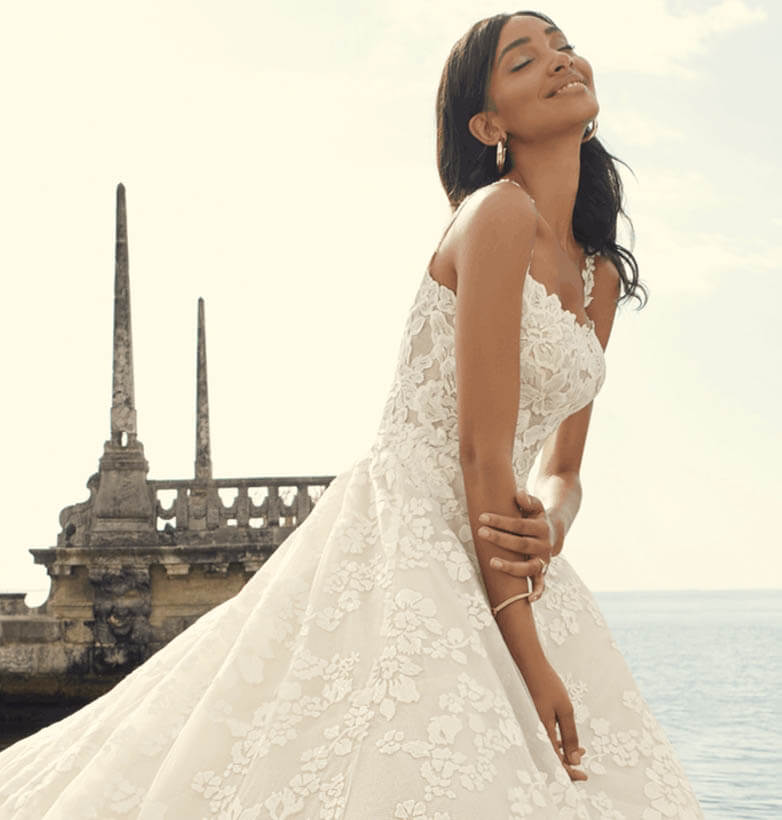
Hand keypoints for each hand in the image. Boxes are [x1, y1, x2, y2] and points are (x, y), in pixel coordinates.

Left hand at [478, 490, 554, 601]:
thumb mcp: (535, 505)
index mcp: (541, 527)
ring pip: (529, 567)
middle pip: (520, 544)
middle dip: (500, 538)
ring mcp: (543, 560)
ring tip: (492, 562)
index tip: (482, 517)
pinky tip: (529, 599)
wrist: (553, 530)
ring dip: (511, 566)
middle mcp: (544, 545)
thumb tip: (519, 495)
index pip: (518, 525)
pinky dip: (538, 592)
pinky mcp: (541, 571)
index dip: (501, 521)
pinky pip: (541, 584)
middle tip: (481, 532)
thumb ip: (528, 500)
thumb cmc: (535, 516)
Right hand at [520, 656, 586, 781]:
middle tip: (583, 766)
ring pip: (548, 749)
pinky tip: (567, 739)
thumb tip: (575, 761)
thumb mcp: (565, 710)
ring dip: (565, 754)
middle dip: (568, 766)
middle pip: (550, 759)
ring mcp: (534, 726)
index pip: (556, 762)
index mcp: (543, 733)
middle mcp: (536, 733)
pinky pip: (545, 739)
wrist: (531, 666)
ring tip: (581, 751)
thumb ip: (570, 736)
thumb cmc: (548, 685)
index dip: (570, 773)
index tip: (585, 775)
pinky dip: (558, 743)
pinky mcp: (534, 720)